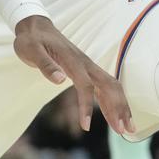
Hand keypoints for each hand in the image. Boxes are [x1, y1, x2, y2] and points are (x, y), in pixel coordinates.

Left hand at [12, 15, 133, 135]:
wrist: (36, 27)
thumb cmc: (32, 40)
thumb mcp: (31, 50)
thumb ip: (45, 65)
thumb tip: (60, 79)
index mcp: (72, 60)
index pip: (85, 85)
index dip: (86, 105)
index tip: (86, 126)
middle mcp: (85, 63)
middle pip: (109, 85)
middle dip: (118, 108)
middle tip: (125, 131)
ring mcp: (87, 67)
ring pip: (111, 87)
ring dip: (120, 107)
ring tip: (128, 129)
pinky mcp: (86, 71)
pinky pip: (103, 88)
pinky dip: (111, 103)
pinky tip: (114, 118)